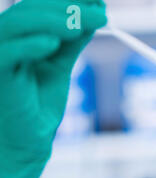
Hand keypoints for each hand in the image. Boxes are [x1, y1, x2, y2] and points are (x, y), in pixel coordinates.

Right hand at [0, 0, 106, 177]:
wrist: (28, 140)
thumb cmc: (38, 105)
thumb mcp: (59, 66)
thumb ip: (72, 42)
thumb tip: (95, 15)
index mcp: (17, 37)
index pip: (39, 8)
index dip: (68, 3)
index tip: (99, 4)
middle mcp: (3, 42)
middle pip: (30, 11)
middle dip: (67, 9)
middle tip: (99, 14)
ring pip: (17, 24)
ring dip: (51, 20)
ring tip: (79, 25)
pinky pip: (6, 54)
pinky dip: (28, 46)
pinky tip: (52, 43)